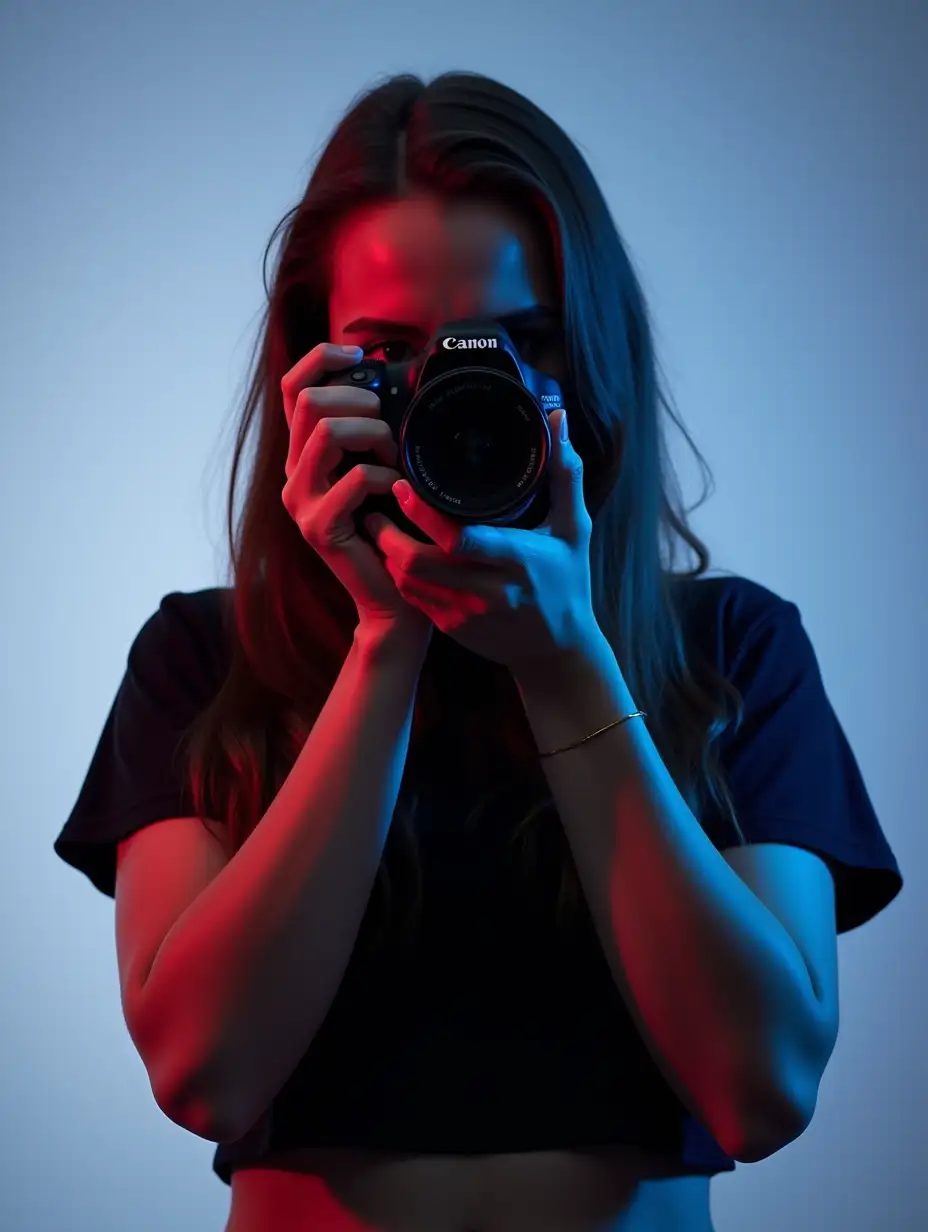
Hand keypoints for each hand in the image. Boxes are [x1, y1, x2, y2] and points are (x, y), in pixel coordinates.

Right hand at [280, 341, 432, 640]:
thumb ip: (373, 434)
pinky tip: (399, 493)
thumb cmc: (394, 532)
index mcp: (305, 455)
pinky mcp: (319, 527)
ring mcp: (302, 502)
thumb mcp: (380, 470)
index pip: (295, 387)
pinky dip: (386, 478)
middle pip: (311, 401)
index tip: (359, 353)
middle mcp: (294, 474)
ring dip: (375, 436)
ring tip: (395, 461)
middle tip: (391, 431)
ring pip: (328, 432)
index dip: (322, 357)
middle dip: (361, 402)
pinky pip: (355, 478)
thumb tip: (392, 385)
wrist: (392, 599)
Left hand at [363, 409, 598, 674]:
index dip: (424, 513)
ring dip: (388, 554)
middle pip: (419, 563)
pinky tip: (392, 553)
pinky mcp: (452, 629)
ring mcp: (466, 614)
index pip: (459, 539)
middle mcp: (488, 591)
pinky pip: (413, 599)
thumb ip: (566, 475)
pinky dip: (398, 575)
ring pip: (408, 583)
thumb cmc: (569, 582)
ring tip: (378, 522)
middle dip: (389, 534)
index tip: (403, 486)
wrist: (559, 652)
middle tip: (377, 501)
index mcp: (517, 560)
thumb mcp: (576, 529)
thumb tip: (558, 418)